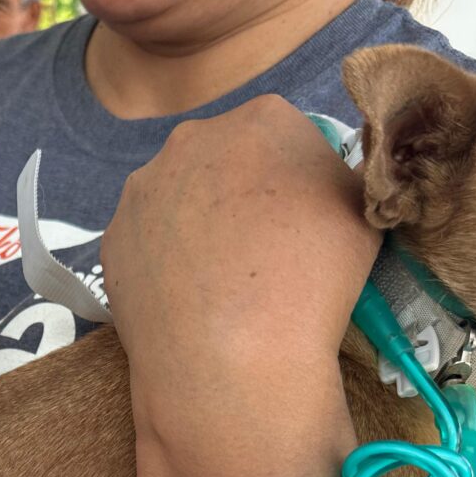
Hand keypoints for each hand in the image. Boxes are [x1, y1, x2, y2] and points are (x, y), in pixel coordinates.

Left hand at [102, 95, 377, 379]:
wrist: (232, 356)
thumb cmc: (311, 282)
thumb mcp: (362, 215)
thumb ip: (344, 180)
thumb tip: (329, 181)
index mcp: (263, 119)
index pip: (283, 137)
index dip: (294, 181)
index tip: (300, 221)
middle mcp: (194, 138)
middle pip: (224, 160)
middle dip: (239, 194)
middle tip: (258, 252)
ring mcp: (144, 187)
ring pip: (177, 197)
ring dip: (195, 224)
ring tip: (216, 280)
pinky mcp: (113, 235)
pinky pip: (145, 239)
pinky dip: (162, 260)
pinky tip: (183, 296)